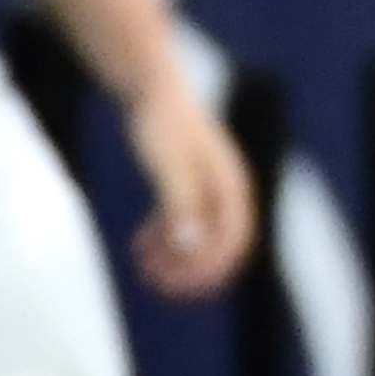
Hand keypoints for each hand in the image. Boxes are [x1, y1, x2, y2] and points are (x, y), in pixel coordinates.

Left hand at [126, 83, 256, 298]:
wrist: (153, 90)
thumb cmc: (162, 125)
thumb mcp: (169, 166)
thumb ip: (180, 205)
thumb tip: (189, 245)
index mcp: (231, 185)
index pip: (233, 239)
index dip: (210, 267)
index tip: (178, 285)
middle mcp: (226, 190)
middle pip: (219, 243)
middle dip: (190, 267)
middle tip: (155, 281)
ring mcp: (208, 188)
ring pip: (201, 236)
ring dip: (176, 257)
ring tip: (144, 267)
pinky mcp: (190, 184)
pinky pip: (185, 223)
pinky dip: (167, 239)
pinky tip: (141, 246)